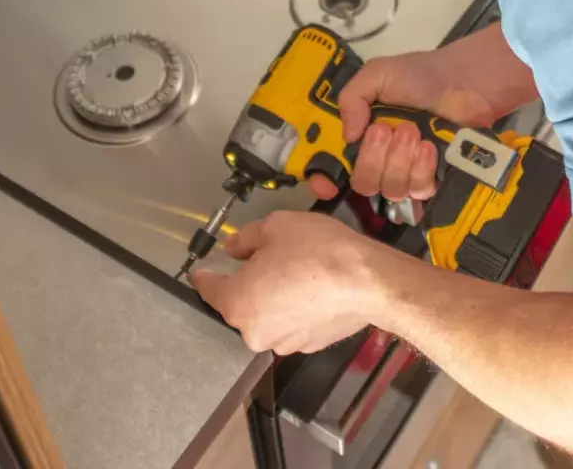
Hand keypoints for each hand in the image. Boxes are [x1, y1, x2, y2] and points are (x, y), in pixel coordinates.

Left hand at [190, 211, 402, 354]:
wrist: (369, 282)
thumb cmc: (320, 253)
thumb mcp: (275, 227)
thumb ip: (245, 239)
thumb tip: (234, 247)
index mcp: (237, 303)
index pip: (208, 289)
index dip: (204, 275)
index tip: (202, 271)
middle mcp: (255, 331)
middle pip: (240, 304)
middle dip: (249, 283)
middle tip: (270, 258)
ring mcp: (284, 342)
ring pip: (268, 315)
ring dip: (273, 297)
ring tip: (297, 271)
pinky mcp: (310, 345)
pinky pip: (292, 324)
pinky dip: (296, 309)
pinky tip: (313, 288)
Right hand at [309, 24, 537, 200]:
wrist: (469, 83)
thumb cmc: (423, 75)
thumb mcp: (378, 74)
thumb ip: (352, 98)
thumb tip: (347, 138)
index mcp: (361, 132)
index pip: (333, 164)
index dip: (324, 179)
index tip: (328, 183)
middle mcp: (379, 156)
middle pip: (361, 183)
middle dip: (374, 158)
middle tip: (390, 130)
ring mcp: (406, 170)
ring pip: (389, 190)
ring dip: (400, 161)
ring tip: (416, 134)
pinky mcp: (432, 179)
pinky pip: (418, 192)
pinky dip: (422, 170)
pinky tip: (430, 148)